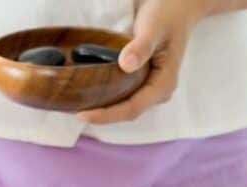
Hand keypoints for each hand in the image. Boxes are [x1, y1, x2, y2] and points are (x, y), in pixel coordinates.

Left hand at [77, 0, 206, 124]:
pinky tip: (86, 93)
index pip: (132, 109)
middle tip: (70, 111)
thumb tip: (126, 65)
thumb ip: (142, 47)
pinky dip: (104, 96)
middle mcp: (157, 92)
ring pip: (122, 106)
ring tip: (74, 106)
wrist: (176, 7)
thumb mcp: (154, 27)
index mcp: (164, 85)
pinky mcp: (140, 82)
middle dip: (100, 115)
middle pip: (125, 112)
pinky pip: (120, 95)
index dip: (107, 115)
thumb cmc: (166, 15)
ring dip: (100, 108)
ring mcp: (148, 88)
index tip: (82, 115)